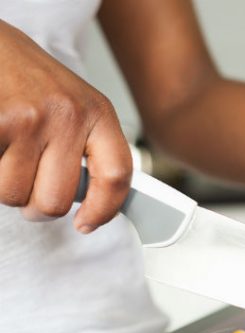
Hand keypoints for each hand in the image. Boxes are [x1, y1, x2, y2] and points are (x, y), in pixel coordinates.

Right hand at [0, 21, 130, 231]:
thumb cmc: (30, 80)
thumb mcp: (75, 106)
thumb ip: (87, 148)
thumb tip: (94, 202)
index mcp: (98, 113)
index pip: (117, 175)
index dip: (105, 209)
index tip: (86, 224)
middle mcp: (69, 115)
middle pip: (56, 201)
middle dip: (34, 203)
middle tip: (27, 182)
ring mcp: (31, 119)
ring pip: (14, 195)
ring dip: (5, 185)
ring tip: (7, 153)